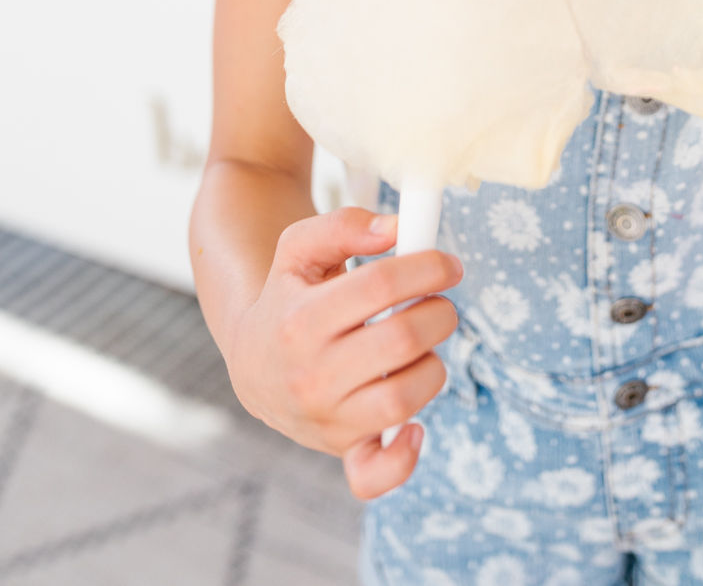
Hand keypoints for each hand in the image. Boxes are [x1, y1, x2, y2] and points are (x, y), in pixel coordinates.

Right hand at [227, 207, 462, 497]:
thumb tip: (395, 229)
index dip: (427, 267)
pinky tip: (416, 429)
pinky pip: (373, 475)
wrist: (255, 363)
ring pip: (404, 398)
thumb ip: (345, 226)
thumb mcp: (299, 248)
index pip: (381, 286)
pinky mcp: (339, 449)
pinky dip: (403, 459)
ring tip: (423, 348)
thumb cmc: (288, 296)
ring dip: (433, 365)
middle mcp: (311, 374)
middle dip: (439, 313)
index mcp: (300, 319)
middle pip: (402, 340)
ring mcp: (325, 418)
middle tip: (440, 304)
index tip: (448, 265)